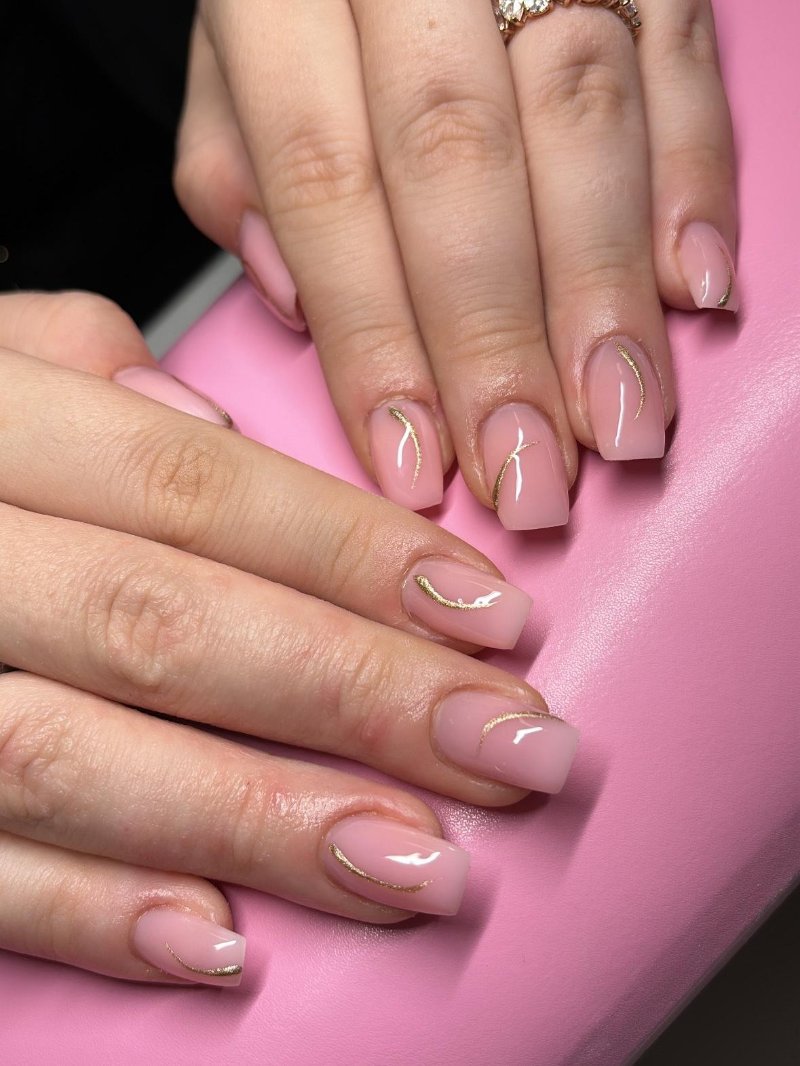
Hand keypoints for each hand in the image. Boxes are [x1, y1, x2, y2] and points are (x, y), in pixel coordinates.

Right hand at [0, 292, 577, 985]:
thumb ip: (83, 374)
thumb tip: (215, 430)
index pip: (197, 489)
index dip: (355, 555)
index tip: (496, 614)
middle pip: (169, 624)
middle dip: (358, 695)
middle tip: (516, 749)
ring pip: (81, 759)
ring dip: (263, 821)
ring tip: (423, 865)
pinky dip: (99, 912)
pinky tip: (230, 947)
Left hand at [174, 0, 735, 527]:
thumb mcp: (231, 39)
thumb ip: (237, 154)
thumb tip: (294, 299)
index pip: (324, 182)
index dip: (373, 339)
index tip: (410, 461)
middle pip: (456, 164)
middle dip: (497, 342)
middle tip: (528, 477)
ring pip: (581, 118)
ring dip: (603, 292)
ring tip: (617, 423)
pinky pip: (681, 53)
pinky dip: (696, 178)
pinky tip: (696, 288)